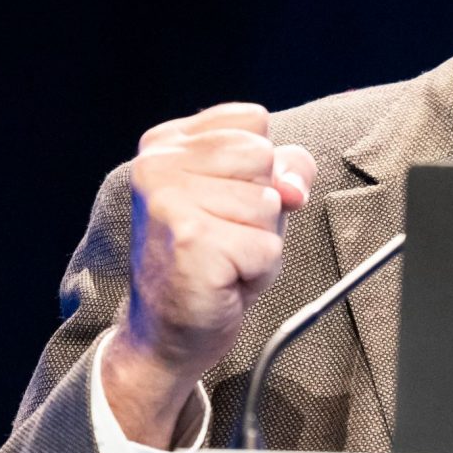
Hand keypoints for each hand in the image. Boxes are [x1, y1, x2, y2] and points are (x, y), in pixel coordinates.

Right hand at [102, 103, 316, 446]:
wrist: (167, 332)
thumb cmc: (210, 263)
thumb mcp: (249, 203)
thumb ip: (283, 172)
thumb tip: (293, 183)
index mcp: (167, 143)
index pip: (253, 120)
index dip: (262, 167)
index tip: (228, 201)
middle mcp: (158, 163)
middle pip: (264, 156)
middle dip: (262, 206)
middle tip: (226, 236)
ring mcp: (170, 200)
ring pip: (269, 204)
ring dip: (259, 242)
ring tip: (224, 259)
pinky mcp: (191, 238)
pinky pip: (267, 246)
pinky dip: (258, 271)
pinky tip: (224, 280)